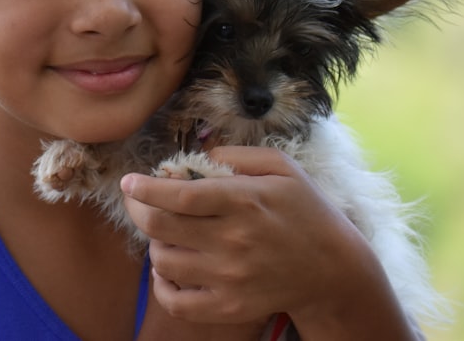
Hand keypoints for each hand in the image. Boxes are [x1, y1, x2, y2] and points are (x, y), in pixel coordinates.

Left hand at [121, 146, 418, 338]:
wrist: (334, 270)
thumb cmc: (307, 212)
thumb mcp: (285, 169)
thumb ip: (240, 156)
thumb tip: (201, 157)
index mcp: (244, 202)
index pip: (179, 194)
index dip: (145, 187)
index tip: (129, 181)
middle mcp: (232, 240)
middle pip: (161, 226)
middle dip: (138, 209)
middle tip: (136, 200)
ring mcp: (228, 278)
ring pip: (163, 260)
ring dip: (154, 242)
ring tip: (164, 231)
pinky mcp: (228, 306)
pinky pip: (176, 301)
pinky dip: (162, 283)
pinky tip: (167, 267)